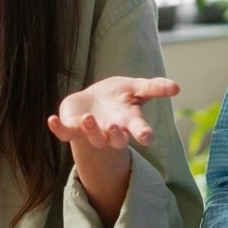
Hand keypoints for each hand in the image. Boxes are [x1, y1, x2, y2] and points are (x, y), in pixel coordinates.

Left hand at [48, 76, 179, 150]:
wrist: (94, 100)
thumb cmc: (119, 95)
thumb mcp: (136, 87)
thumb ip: (154, 87)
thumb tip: (177, 87)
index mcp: (129, 121)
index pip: (139, 130)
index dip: (143, 134)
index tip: (148, 137)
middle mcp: (111, 131)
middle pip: (116, 140)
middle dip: (115, 135)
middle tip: (113, 127)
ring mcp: (91, 132)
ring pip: (93, 138)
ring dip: (91, 130)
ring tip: (88, 118)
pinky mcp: (73, 129)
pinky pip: (65, 133)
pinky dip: (57, 129)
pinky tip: (50, 120)